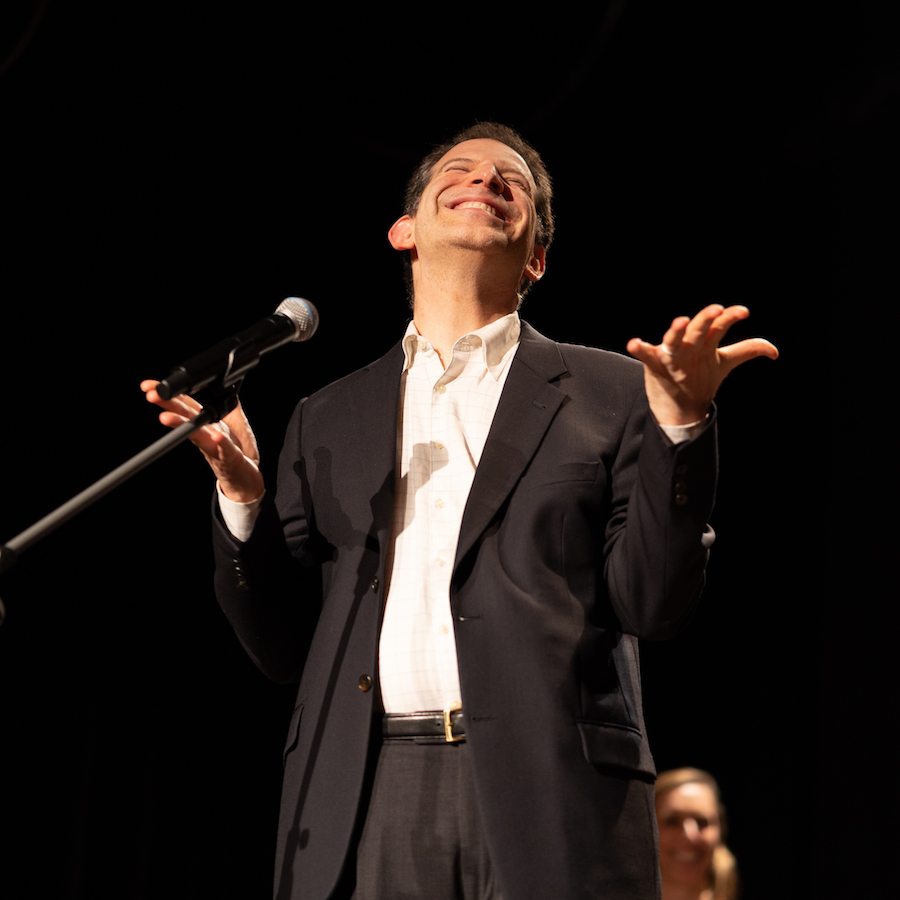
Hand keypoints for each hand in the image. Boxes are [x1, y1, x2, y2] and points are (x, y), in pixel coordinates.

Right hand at [141, 380, 264, 502]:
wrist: (246, 481)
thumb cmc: (238, 452)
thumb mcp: (235, 424)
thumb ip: (230, 407)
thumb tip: (227, 390)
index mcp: (207, 423)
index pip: (185, 404)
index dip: (169, 394)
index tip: (148, 386)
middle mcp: (208, 434)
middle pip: (186, 416)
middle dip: (168, 405)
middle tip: (151, 396)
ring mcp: (217, 448)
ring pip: (198, 434)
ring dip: (182, 425)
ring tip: (165, 417)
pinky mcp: (231, 459)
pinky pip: (226, 450)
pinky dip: (221, 444)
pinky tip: (216, 437)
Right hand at [626, 305, 778, 425]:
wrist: (677, 402)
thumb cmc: (700, 376)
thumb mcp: (724, 362)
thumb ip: (747, 350)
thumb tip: (775, 352)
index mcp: (706, 342)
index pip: (719, 326)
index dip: (730, 317)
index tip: (743, 312)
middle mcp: (690, 344)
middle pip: (699, 329)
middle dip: (706, 319)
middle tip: (716, 310)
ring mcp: (672, 353)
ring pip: (674, 339)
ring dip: (677, 330)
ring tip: (681, 321)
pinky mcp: (654, 363)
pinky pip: (646, 354)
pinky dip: (640, 348)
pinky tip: (634, 343)